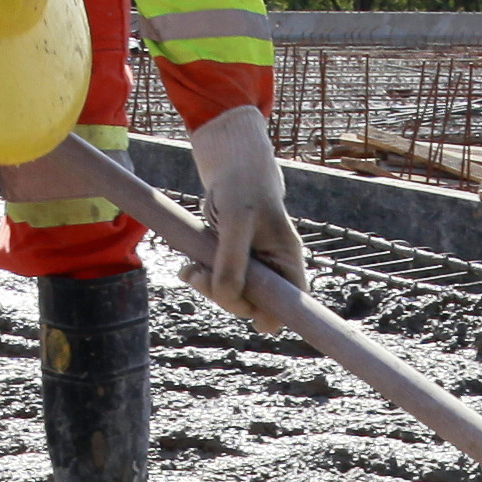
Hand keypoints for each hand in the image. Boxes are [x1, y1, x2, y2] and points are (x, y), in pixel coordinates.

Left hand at [181, 110, 305, 324]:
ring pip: (233, 297)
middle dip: (227, 297)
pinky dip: (202, 278)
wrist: (230, 164)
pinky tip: (189, 267)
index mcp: (287, 259)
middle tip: (201, 276)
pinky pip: (219, 283)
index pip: (292, 303)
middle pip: (256, 305)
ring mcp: (253, 266)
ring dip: (209, 287)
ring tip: (191, 269)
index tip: (250, 317)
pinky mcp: (233, 261)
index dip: (273, 315)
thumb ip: (233, 261)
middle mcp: (274, 267)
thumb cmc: (241, 186)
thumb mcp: (235, 221)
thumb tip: (229, 298)